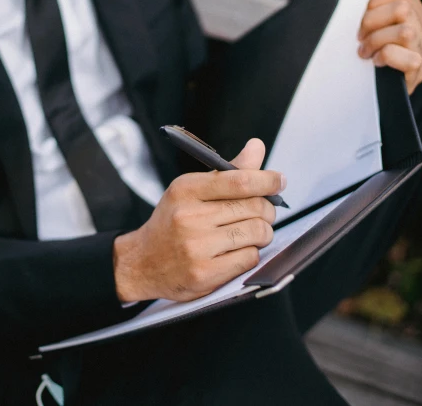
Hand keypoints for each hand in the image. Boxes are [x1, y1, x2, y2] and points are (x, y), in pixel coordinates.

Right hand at [113, 139, 284, 302]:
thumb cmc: (172, 222)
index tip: (279, 180)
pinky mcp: (204, 274)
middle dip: (266, 210)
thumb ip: (228, 172)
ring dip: (262, 233)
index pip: (239, 180)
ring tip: (251, 233)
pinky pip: (250, 258)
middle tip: (262, 213)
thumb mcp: (191, 191)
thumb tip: (257, 146)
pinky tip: (237, 251)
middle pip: (254, 207)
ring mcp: (197, 247)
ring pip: (257, 233)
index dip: (267, 179)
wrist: (141, 263)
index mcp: (186, 189)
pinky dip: (251, 253)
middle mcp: (190, 217)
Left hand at [357, 0, 421, 93]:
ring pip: (405, 31)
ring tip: (365, 52)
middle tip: (360, 39)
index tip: (361, 21)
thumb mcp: (370, 21)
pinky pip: (408, 58)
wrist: (360, 92)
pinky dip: (386, 58)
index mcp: (417, 15)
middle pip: (402, 9)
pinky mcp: (419, 74)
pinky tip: (376, 64)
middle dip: (372, 22)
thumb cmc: (365, 52)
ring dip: (377, 41)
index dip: (375, 4)